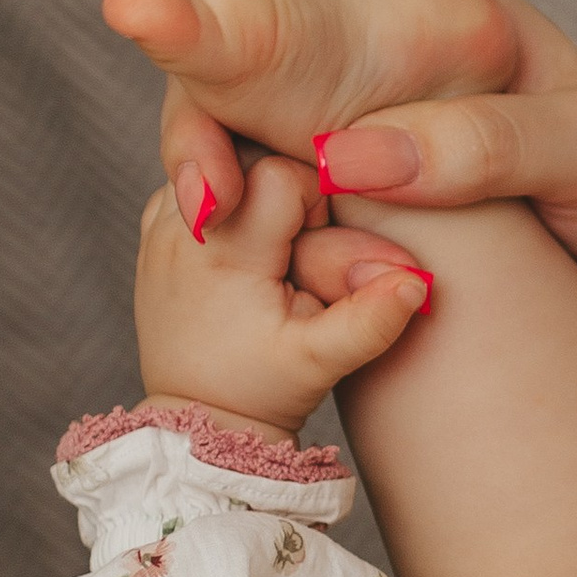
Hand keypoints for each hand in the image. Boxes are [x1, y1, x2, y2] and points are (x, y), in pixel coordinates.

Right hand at [64, 0, 576, 311]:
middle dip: (193, 77)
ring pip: (250, 116)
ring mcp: (370, 122)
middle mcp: (388, 56)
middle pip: (251, 37)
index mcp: (438, 7)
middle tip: (190, 162)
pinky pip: (281, 185)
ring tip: (208, 217)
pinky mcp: (367, 195)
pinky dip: (247, 208)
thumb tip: (347, 148)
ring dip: (213, 154)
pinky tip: (224, 242)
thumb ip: (486, 144)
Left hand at [134, 158, 430, 437]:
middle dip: (290, 197)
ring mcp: (160, 224)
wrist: (196, 417)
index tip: (319, 248)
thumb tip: (420, 282)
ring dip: (260, 196)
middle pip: (255, 159)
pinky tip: (249, 246)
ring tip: (274, 253)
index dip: (318, 203)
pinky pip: (205, 180)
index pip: (286, 174)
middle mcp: (180, 224)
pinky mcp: (156, 229)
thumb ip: (371, 319)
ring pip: (230, 164)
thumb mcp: (321, 362)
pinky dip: (234, 201)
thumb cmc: (259, 389)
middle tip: (299, 254)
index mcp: (221, 249)